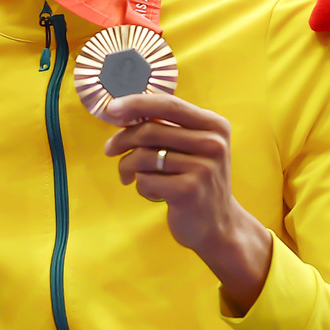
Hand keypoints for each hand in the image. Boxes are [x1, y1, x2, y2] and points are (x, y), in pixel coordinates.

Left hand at [102, 93, 274, 312]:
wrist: (219, 226)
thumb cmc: (196, 181)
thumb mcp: (192, 148)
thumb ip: (166, 128)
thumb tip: (120, 111)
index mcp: (214, 125)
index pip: (168, 104)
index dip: (136, 103)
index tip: (111, 109)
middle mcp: (213, 143)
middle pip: (150, 130)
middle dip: (122, 140)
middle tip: (110, 150)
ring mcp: (203, 167)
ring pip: (143, 156)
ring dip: (128, 167)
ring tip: (130, 176)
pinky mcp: (189, 190)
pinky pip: (145, 180)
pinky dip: (141, 187)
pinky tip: (155, 193)